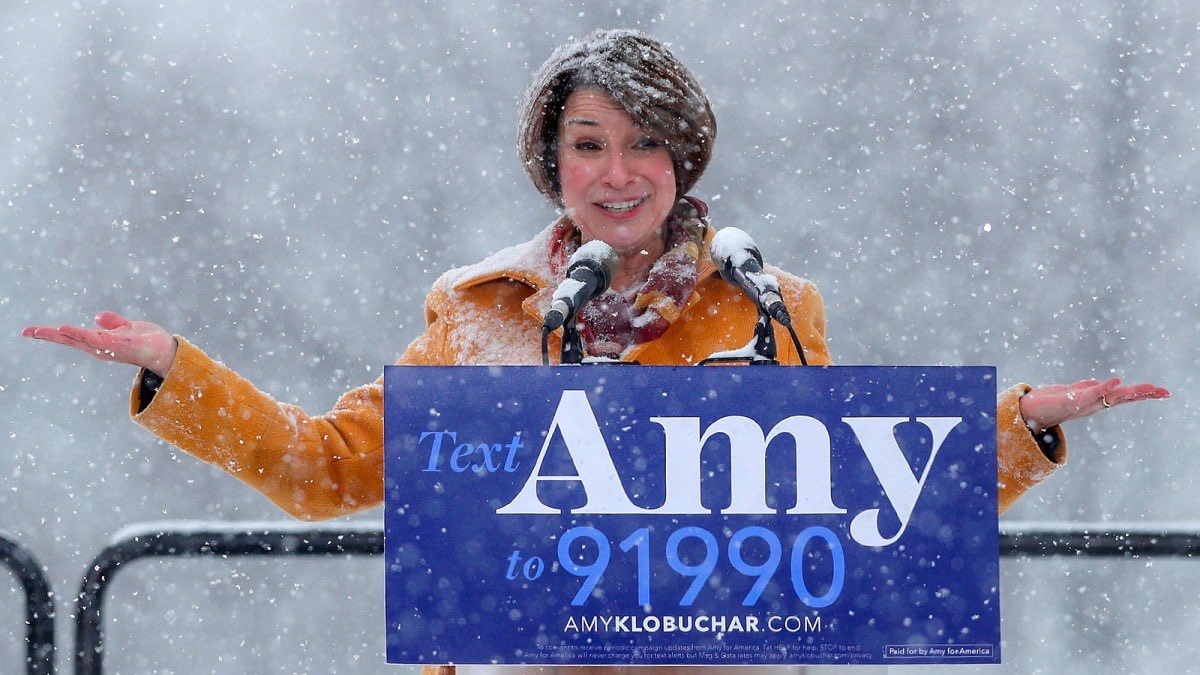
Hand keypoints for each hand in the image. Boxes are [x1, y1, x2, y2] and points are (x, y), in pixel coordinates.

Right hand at [22, 311, 177, 376]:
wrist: (165, 351)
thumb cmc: (147, 342)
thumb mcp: (127, 328)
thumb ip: (113, 322)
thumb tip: (97, 316)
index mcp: (99, 342)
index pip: (71, 337)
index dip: (52, 333)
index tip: (31, 330)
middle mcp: (99, 347)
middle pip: (69, 340)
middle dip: (47, 336)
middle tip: (26, 331)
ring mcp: (106, 347)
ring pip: (77, 340)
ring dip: (58, 334)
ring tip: (39, 330)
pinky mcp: (116, 345)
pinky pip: (95, 338)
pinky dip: (79, 334)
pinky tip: (65, 328)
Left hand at [1019, 377, 1169, 432]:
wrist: (1029, 411)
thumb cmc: (1051, 401)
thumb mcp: (1073, 391)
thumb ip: (1088, 388)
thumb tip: (1102, 383)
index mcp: (1097, 401)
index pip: (1124, 396)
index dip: (1143, 393)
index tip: (1163, 391)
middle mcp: (1094, 404)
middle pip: (1124, 398)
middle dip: (1145, 394)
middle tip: (1165, 392)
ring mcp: (1084, 403)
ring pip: (1112, 397)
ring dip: (1131, 391)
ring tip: (1149, 387)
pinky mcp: (1072, 399)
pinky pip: (1091, 393)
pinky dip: (1104, 387)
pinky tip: (1117, 381)